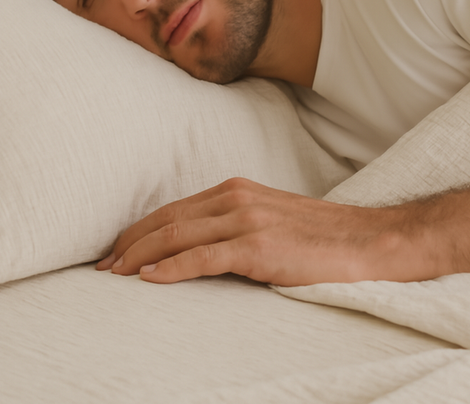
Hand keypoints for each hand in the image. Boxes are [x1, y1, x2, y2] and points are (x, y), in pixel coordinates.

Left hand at [95, 177, 430, 285]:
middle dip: (128, 243)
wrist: (368, 242)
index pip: (174, 209)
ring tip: (114, 276)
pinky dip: (170, 269)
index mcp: (237, 189)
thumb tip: (196, 249)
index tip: (115, 251)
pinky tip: (148, 280)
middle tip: (101, 267)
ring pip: (176, 236)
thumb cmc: (321, 239)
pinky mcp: (257, 247)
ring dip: (138, 257)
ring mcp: (247, 220)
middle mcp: (237, 197)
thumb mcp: (271, 221)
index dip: (139, 231)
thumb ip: (235, 225)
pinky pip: (201, 257)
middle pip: (166, 219)